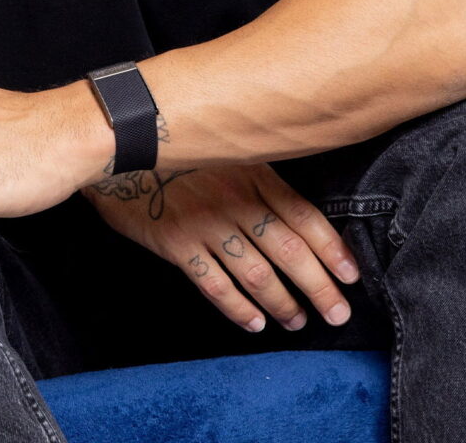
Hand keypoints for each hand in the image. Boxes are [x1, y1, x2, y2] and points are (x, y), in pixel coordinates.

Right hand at [82, 163, 360, 332]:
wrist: (114, 142)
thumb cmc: (172, 144)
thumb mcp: (224, 146)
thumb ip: (254, 174)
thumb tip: (288, 206)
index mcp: (253, 175)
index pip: (304, 217)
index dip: (332, 249)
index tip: (351, 276)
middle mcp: (236, 201)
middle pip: (289, 251)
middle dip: (319, 287)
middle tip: (338, 314)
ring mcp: (207, 223)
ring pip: (256, 272)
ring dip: (282, 302)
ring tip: (298, 322)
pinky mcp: (177, 242)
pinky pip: (214, 283)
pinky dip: (237, 307)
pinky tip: (253, 322)